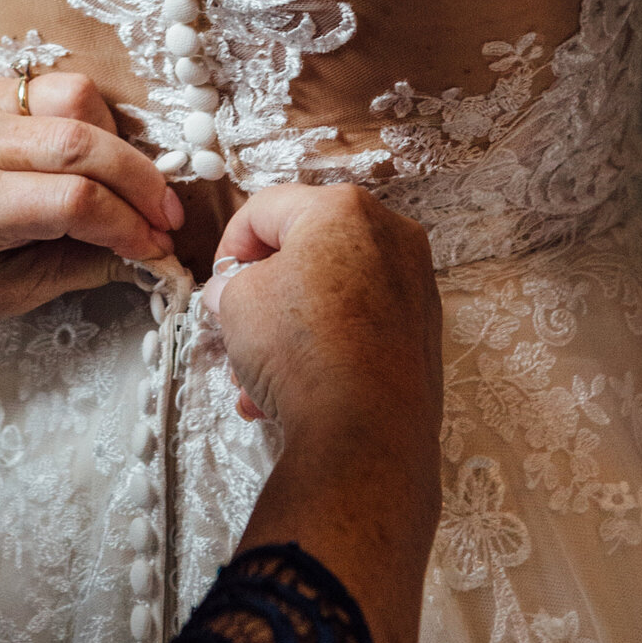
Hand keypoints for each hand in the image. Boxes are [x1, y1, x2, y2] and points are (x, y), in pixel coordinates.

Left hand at [0, 73, 183, 323]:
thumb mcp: (9, 293)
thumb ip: (84, 265)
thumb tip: (154, 253)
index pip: (71, 199)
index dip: (127, 224)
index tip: (156, 249)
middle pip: (80, 141)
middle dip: (139, 181)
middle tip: (165, 220)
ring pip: (78, 96)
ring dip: (117, 143)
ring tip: (125, 189)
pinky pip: (64, 88)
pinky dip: (97, 122)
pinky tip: (99, 162)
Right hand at [202, 183, 441, 475]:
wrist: (365, 433)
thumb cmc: (300, 348)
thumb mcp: (237, 301)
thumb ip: (232, 283)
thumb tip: (233, 293)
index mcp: (342, 209)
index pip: (265, 209)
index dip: (229, 247)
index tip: (218, 286)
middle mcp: (390, 236)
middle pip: (304, 252)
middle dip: (262, 296)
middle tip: (236, 331)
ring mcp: (414, 286)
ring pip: (330, 296)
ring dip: (287, 332)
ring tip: (255, 382)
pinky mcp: (423, 334)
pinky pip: (358, 327)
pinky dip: (324, 348)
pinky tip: (291, 392)